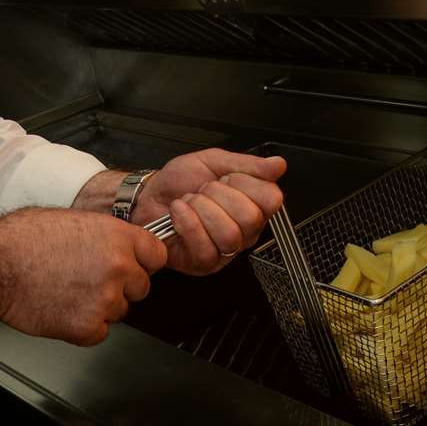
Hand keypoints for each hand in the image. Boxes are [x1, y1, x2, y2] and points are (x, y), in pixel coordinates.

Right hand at [0, 207, 167, 345]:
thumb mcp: (76, 220)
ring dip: (100, 307)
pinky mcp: (88, 327)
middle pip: (141, 287)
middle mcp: (119, 267)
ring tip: (68, 291)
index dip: (142, 262)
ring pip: (119, 311)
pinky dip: (82, 327)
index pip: (157, 255)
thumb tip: (121, 247)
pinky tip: (62, 308)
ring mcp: (105, 299)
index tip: (132, 265)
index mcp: (119, 237)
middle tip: (88, 280)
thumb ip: (107, 236)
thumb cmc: (24, 239)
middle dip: (121, 287)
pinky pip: (98, 332)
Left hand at [131, 149, 285, 274]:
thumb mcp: (214, 161)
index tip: (226, 177)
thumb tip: (278, 165)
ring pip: (229, 234)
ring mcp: (225, 250)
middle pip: (250, 217)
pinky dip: (186, 222)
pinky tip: (180, 213)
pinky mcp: (205, 263)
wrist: (148, 196)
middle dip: (218, 195)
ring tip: (190, 203)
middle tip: (204, 191)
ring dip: (201, 209)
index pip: (272, 199)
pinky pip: (205, 246)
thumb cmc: (179, 181)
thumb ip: (248, 164)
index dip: (245, 183)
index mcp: (253, 205)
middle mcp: (244, 231)